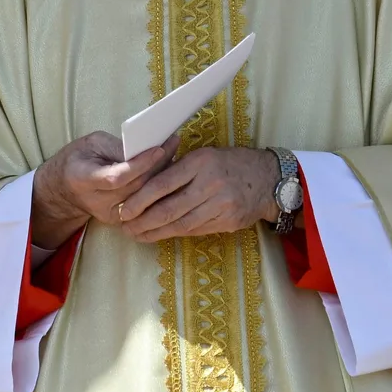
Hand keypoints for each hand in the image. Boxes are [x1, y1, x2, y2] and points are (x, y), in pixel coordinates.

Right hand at [32, 131, 179, 248]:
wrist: (65, 190)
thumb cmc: (79, 159)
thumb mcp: (92, 143)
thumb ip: (116, 146)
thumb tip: (146, 148)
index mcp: (84, 180)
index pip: (117, 177)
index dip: (140, 164)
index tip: (159, 148)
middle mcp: (98, 202)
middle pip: (136, 187)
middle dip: (158, 164)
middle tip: (174, 142)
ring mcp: (110, 215)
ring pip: (145, 197)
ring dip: (163, 175)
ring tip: (175, 151)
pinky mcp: (120, 222)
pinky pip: (145, 205)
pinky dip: (158, 188)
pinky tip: (168, 170)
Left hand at [119, 146, 280, 241]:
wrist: (268, 179)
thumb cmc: (231, 163)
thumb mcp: (205, 156)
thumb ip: (179, 169)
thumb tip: (146, 186)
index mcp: (201, 162)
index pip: (163, 183)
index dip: (140, 199)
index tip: (123, 208)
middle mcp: (210, 183)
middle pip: (169, 208)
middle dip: (142, 221)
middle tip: (124, 227)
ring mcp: (221, 205)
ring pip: (180, 224)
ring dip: (155, 233)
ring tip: (137, 235)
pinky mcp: (227, 222)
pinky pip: (195, 230)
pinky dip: (175, 234)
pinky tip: (160, 235)